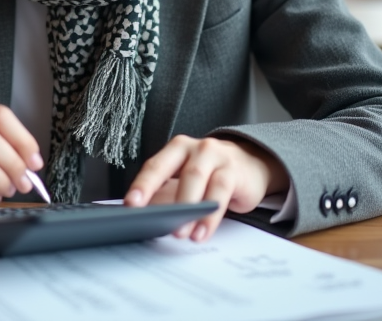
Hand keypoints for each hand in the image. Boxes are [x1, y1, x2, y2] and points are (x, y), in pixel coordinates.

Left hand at [124, 135, 288, 242]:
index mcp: (176, 150)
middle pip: (175, 170)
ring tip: (180, 233)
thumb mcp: (186, 180)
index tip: (130, 204)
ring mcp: (216, 157)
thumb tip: (143, 218)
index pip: (155, 166)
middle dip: (163, 196)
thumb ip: (168, 195)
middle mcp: (195, 148)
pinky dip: (210, 216)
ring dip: (187, 208)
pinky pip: (220, 192)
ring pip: (197, 179)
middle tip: (153, 219)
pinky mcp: (234, 171)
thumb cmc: (211, 174)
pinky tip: (202, 232)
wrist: (251, 164)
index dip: (142, 185)